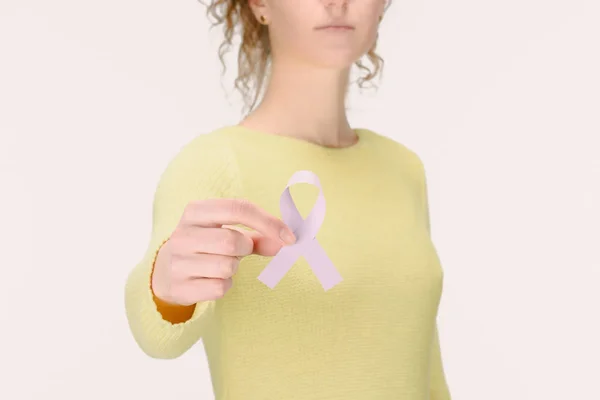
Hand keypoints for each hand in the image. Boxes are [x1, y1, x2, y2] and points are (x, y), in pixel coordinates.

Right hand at [151, 198, 295, 305]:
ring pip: (227, 266)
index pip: (237, 208)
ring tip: (219, 265)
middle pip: (232, 241)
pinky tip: (210, 280)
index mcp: (195, 212)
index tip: (290, 237)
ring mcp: (177, 261)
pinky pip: (220, 288)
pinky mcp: (179, 286)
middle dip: (245, 249)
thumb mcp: (226, 232)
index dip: (268, 222)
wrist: (164, 274)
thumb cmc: (205, 247)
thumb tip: (288, 241)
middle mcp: (182, 234)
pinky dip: (224, 286)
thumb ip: (258, 236)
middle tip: (238, 252)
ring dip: (233, 268)